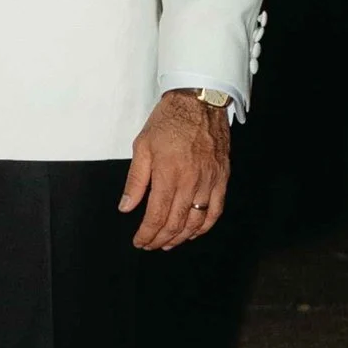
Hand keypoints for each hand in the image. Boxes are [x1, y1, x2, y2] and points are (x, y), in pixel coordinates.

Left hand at [119, 92, 231, 252]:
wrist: (199, 102)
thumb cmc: (169, 121)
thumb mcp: (142, 146)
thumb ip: (135, 181)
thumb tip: (126, 207)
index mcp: (168, 174)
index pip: (156, 215)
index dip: (147, 233)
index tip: (140, 241)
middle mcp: (191, 182)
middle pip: (176, 222)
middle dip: (161, 238)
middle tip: (150, 245)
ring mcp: (209, 181)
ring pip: (196, 221)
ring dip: (181, 237)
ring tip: (168, 243)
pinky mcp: (222, 178)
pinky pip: (216, 210)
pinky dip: (205, 226)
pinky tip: (194, 232)